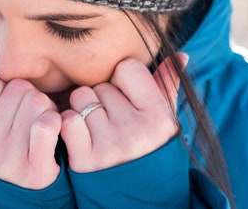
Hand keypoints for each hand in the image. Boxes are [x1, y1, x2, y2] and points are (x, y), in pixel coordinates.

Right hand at [0, 72, 61, 189]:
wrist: (23, 201)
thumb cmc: (3, 155)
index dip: (2, 88)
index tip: (8, 103)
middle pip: (17, 89)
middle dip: (29, 95)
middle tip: (32, 112)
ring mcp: (9, 162)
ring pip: (36, 101)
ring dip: (46, 106)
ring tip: (42, 120)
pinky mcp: (36, 172)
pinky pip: (46, 125)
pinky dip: (55, 119)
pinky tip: (54, 127)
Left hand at [60, 54, 185, 172]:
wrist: (138, 199)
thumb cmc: (149, 151)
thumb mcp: (165, 122)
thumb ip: (167, 86)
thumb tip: (180, 53)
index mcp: (158, 117)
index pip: (127, 68)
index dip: (123, 80)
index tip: (127, 99)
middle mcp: (135, 131)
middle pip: (102, 85)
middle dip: (104, 98)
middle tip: (113, 121)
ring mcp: (109, 146)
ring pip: (81, 99)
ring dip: (84, 111)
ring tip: (98, 129)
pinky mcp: (84, 160)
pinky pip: (68, 121)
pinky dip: (70, 126)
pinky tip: (82, 138)